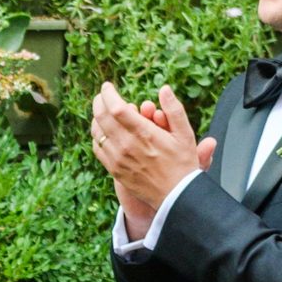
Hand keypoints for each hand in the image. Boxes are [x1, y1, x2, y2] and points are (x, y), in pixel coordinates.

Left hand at [92, 84, 215, 236]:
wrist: (176, 195)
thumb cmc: (182, 164)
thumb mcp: (185, 134)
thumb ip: (174, 109)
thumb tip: (164, 89)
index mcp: (143, 133)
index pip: (116, 108)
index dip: (108, 94)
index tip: (107, 86)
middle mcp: (126, 145)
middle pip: (101, 117)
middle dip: (99, 102)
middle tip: (101, 95)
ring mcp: (118, 158)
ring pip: (97, 132)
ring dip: (96, 118)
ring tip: (101, 111)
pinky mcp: (114, 169)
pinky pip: (98, 148)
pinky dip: (97, 136)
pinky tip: (103, 132)